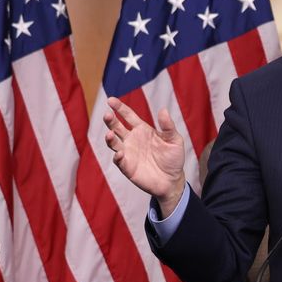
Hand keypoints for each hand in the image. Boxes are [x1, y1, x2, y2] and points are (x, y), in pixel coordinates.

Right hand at [102, 97, 188, 211]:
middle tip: (107, 114)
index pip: (128, 115)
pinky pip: (119, 161)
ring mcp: (128, 153)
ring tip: (109, 134)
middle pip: (116, 127)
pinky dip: (117, 157)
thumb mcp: (174, 140)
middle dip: (110, 121)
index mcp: (142, 130)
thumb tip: (163, 110)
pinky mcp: (127, 167)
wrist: (172, 180)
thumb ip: (168, 126)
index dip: (119, 108)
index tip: (110, 100)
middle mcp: (132, 140)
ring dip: (110, 138)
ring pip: (113, 143)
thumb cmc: (173, 158)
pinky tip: (120, 153)